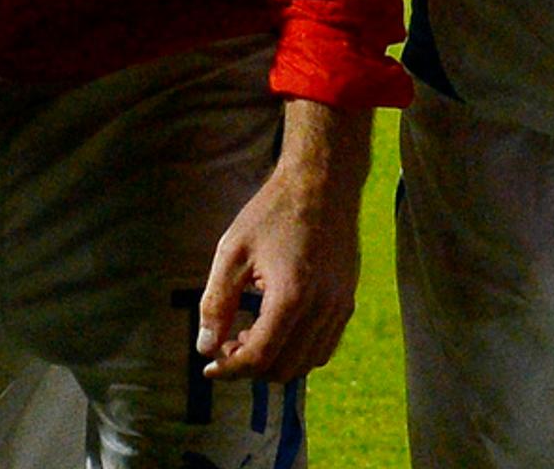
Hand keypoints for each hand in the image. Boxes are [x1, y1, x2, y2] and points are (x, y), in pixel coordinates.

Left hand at [197, 101, 370, 383]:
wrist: (323, 182)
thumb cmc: (273, 213)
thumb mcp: (232, 253)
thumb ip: (216, 304)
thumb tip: (205, 348)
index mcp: (291, 296)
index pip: (259, 357)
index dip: (229, 370)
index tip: (208, 367)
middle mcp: (324, 307)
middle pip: (284, 368)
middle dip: (250, 367)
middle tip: (227, 344)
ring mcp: (341, 304)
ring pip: (307, 362)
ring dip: (275, 361)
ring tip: (250, 335)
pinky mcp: (348, 299)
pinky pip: (324, 346)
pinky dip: (298, 350)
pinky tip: (277, 327)